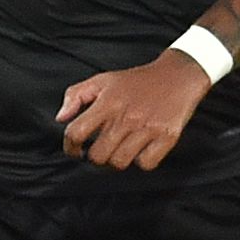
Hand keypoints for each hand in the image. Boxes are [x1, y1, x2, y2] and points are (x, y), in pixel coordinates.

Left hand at [57, 51, 212, 170]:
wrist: (178, 75)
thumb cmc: (136, 81)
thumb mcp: (102, 80)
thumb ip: (75, 96)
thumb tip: (61, 118)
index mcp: (107, 102)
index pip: (76, 132)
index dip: (70, 147)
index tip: (75, 150)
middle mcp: (126, 117)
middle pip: (97, 156)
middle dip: (95, 156)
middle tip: (102, 148)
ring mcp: (148, 128)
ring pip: (120, 163)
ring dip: (117, 160)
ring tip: (121, 148)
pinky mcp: (167, 137)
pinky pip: (145, 164)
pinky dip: (141, 161)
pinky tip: (140, 149)